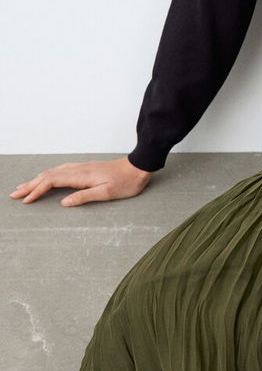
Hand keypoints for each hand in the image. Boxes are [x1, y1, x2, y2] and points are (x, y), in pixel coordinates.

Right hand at [9, 157, 152, 206]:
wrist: (138, 167)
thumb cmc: (126, 182)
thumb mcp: (107, 193)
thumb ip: (85, 197)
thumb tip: (64, 203)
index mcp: (81, 176)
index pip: (52, 182)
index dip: (37, 191)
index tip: (25, 200)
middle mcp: (78, 169)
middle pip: (48, 175)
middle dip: (30, 185)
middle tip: (14, 194)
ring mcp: (81, 167)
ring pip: (53, 172)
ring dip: (37, 179)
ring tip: (25, 187)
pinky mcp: (85, 168)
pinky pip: (61, 171)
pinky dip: (48, 175)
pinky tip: (46, 178)